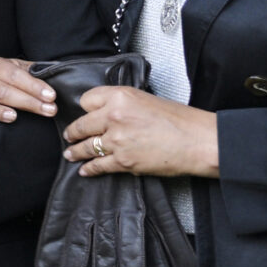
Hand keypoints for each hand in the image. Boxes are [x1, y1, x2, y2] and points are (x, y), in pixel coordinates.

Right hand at [0, 56, 58, 125]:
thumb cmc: (14, 84)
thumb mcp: (25, 74)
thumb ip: (37, 76)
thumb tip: (57, 80)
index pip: (14, 74)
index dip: (33, 86)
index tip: (51, 96)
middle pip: (0, 90)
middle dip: (27, 101)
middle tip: (48, 110)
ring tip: (14, 117)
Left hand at [65, 85, 219, 177]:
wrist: (197, 141)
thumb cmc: (180, 120)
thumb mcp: (147, 99)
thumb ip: (123, 104)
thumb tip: (108, 112)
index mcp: (120, 96)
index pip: (87, 100)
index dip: (85, 109)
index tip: (84, 114)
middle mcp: (114, 116)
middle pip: (81, 124)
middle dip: (73, 132)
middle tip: (69, 135)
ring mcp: (117, 140)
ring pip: (86, 147)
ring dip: (75, 152)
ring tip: (70, 154)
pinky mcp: (123, 161)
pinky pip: (98, 165)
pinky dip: (89, 169)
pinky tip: (85, 170)